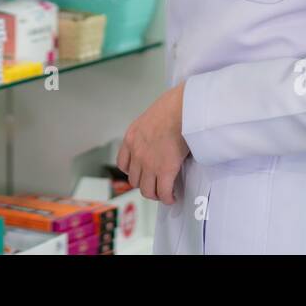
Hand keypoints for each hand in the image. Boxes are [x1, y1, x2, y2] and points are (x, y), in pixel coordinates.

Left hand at [117, 82, 190, 204]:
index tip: (141, 173)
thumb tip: (159, 138)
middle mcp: (137, 153)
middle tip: (156, 185)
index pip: (123, 164)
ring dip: (156, 193)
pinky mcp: (165, 170)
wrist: (182, 109)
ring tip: (164, 193)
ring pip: (147, 190)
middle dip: (145, 184)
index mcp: (131, 138)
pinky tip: (172, 197)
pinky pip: (164, 192)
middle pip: (134, 180)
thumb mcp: (150, 117)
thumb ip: (149, 131)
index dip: (133, 172)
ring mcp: (149, 164)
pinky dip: (168, 198)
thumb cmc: (172, 107)